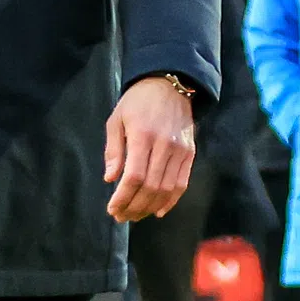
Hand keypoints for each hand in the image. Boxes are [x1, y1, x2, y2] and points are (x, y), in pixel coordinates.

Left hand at [104, 76, 195, 222]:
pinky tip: (158, 211)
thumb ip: (113, 150)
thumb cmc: (138, 101)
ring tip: (136, 215)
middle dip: (134, 207)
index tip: (112, 209)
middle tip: (121, 217)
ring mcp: (180, 150)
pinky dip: (171, 200)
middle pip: (150, 187)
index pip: (134, 176)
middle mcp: (164, 144)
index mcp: (143, 135)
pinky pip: (182, 183)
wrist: (170, 83)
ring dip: (150, 207)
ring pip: (167, 189)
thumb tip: (110, 179)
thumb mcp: (117, 119)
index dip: (122, 197)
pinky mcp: (189, 152)